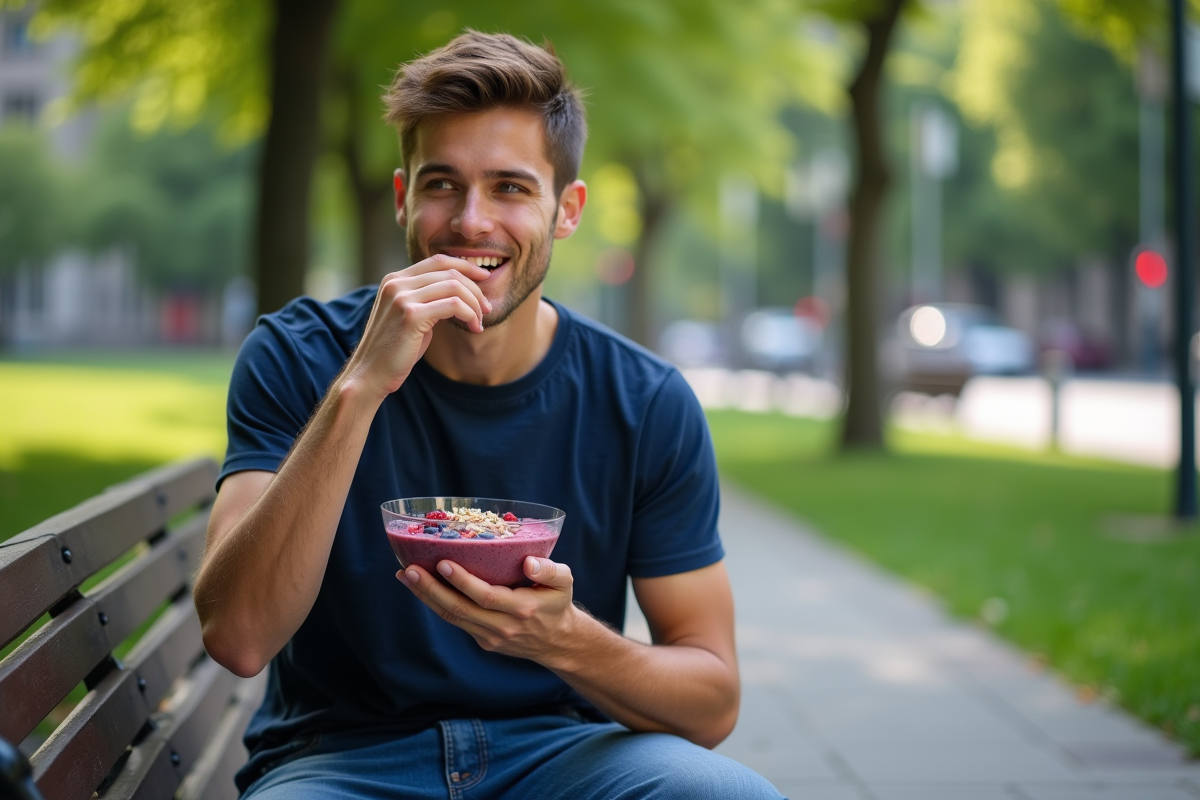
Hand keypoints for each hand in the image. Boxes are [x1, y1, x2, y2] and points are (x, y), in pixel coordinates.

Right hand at [344, 255, 492, 398]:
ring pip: (454, 287)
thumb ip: (428, 300)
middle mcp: (396, 283)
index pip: (438, 261)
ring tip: (479, 321)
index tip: (484, 279)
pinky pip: (454, 305)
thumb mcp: (410, 316)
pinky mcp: (411, 315)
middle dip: (475, 289)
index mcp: (395, 279)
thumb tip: (459, 293)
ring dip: (474, 304)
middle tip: (486, 308)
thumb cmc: (395, 350)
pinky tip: (474, 327)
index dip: (465, 266)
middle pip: (449, 272)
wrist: (370, 374)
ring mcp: (402, 297)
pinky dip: (470, 315)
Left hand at [397, 557, 578, 664]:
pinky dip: (435, 603)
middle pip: (460, 609)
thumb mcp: (564, 582)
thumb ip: (550, 570)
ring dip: (425, 596)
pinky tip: (421, 587)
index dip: (463, 581)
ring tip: (404, 575)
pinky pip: (455, 621)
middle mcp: (503, 627)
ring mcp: (490, 637)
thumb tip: (528, 561)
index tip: (443, 563)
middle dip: (431, 589)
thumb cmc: (557, 603)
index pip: (486, 596)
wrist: (557, 642)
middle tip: (409, 569)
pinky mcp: (482, 641)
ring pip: (452, 617)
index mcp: (522, 609)